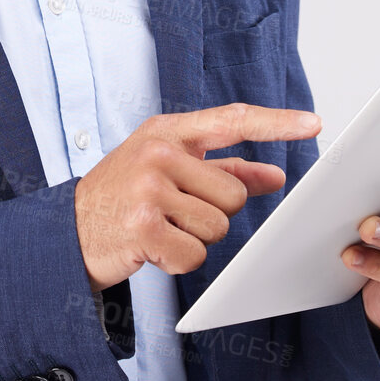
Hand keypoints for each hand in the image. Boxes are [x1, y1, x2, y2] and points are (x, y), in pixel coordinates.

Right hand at [75, 103, 320, 291]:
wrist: (67, 230)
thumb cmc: (124, 196)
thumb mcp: (168, 170)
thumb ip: (223, 170)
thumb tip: (274, 177)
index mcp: (167, 132)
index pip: (232, 120)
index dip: (276, 122)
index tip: (312, 124)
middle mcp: (158, 153)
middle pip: (234, 194)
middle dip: (213, 213)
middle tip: (174, 213)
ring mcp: (148, 188)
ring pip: (218, 227)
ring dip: (195, 238)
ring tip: (160, 228)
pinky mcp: (142, 227)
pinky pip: (194, 254)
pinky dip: (178, 260)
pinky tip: (152, 247)